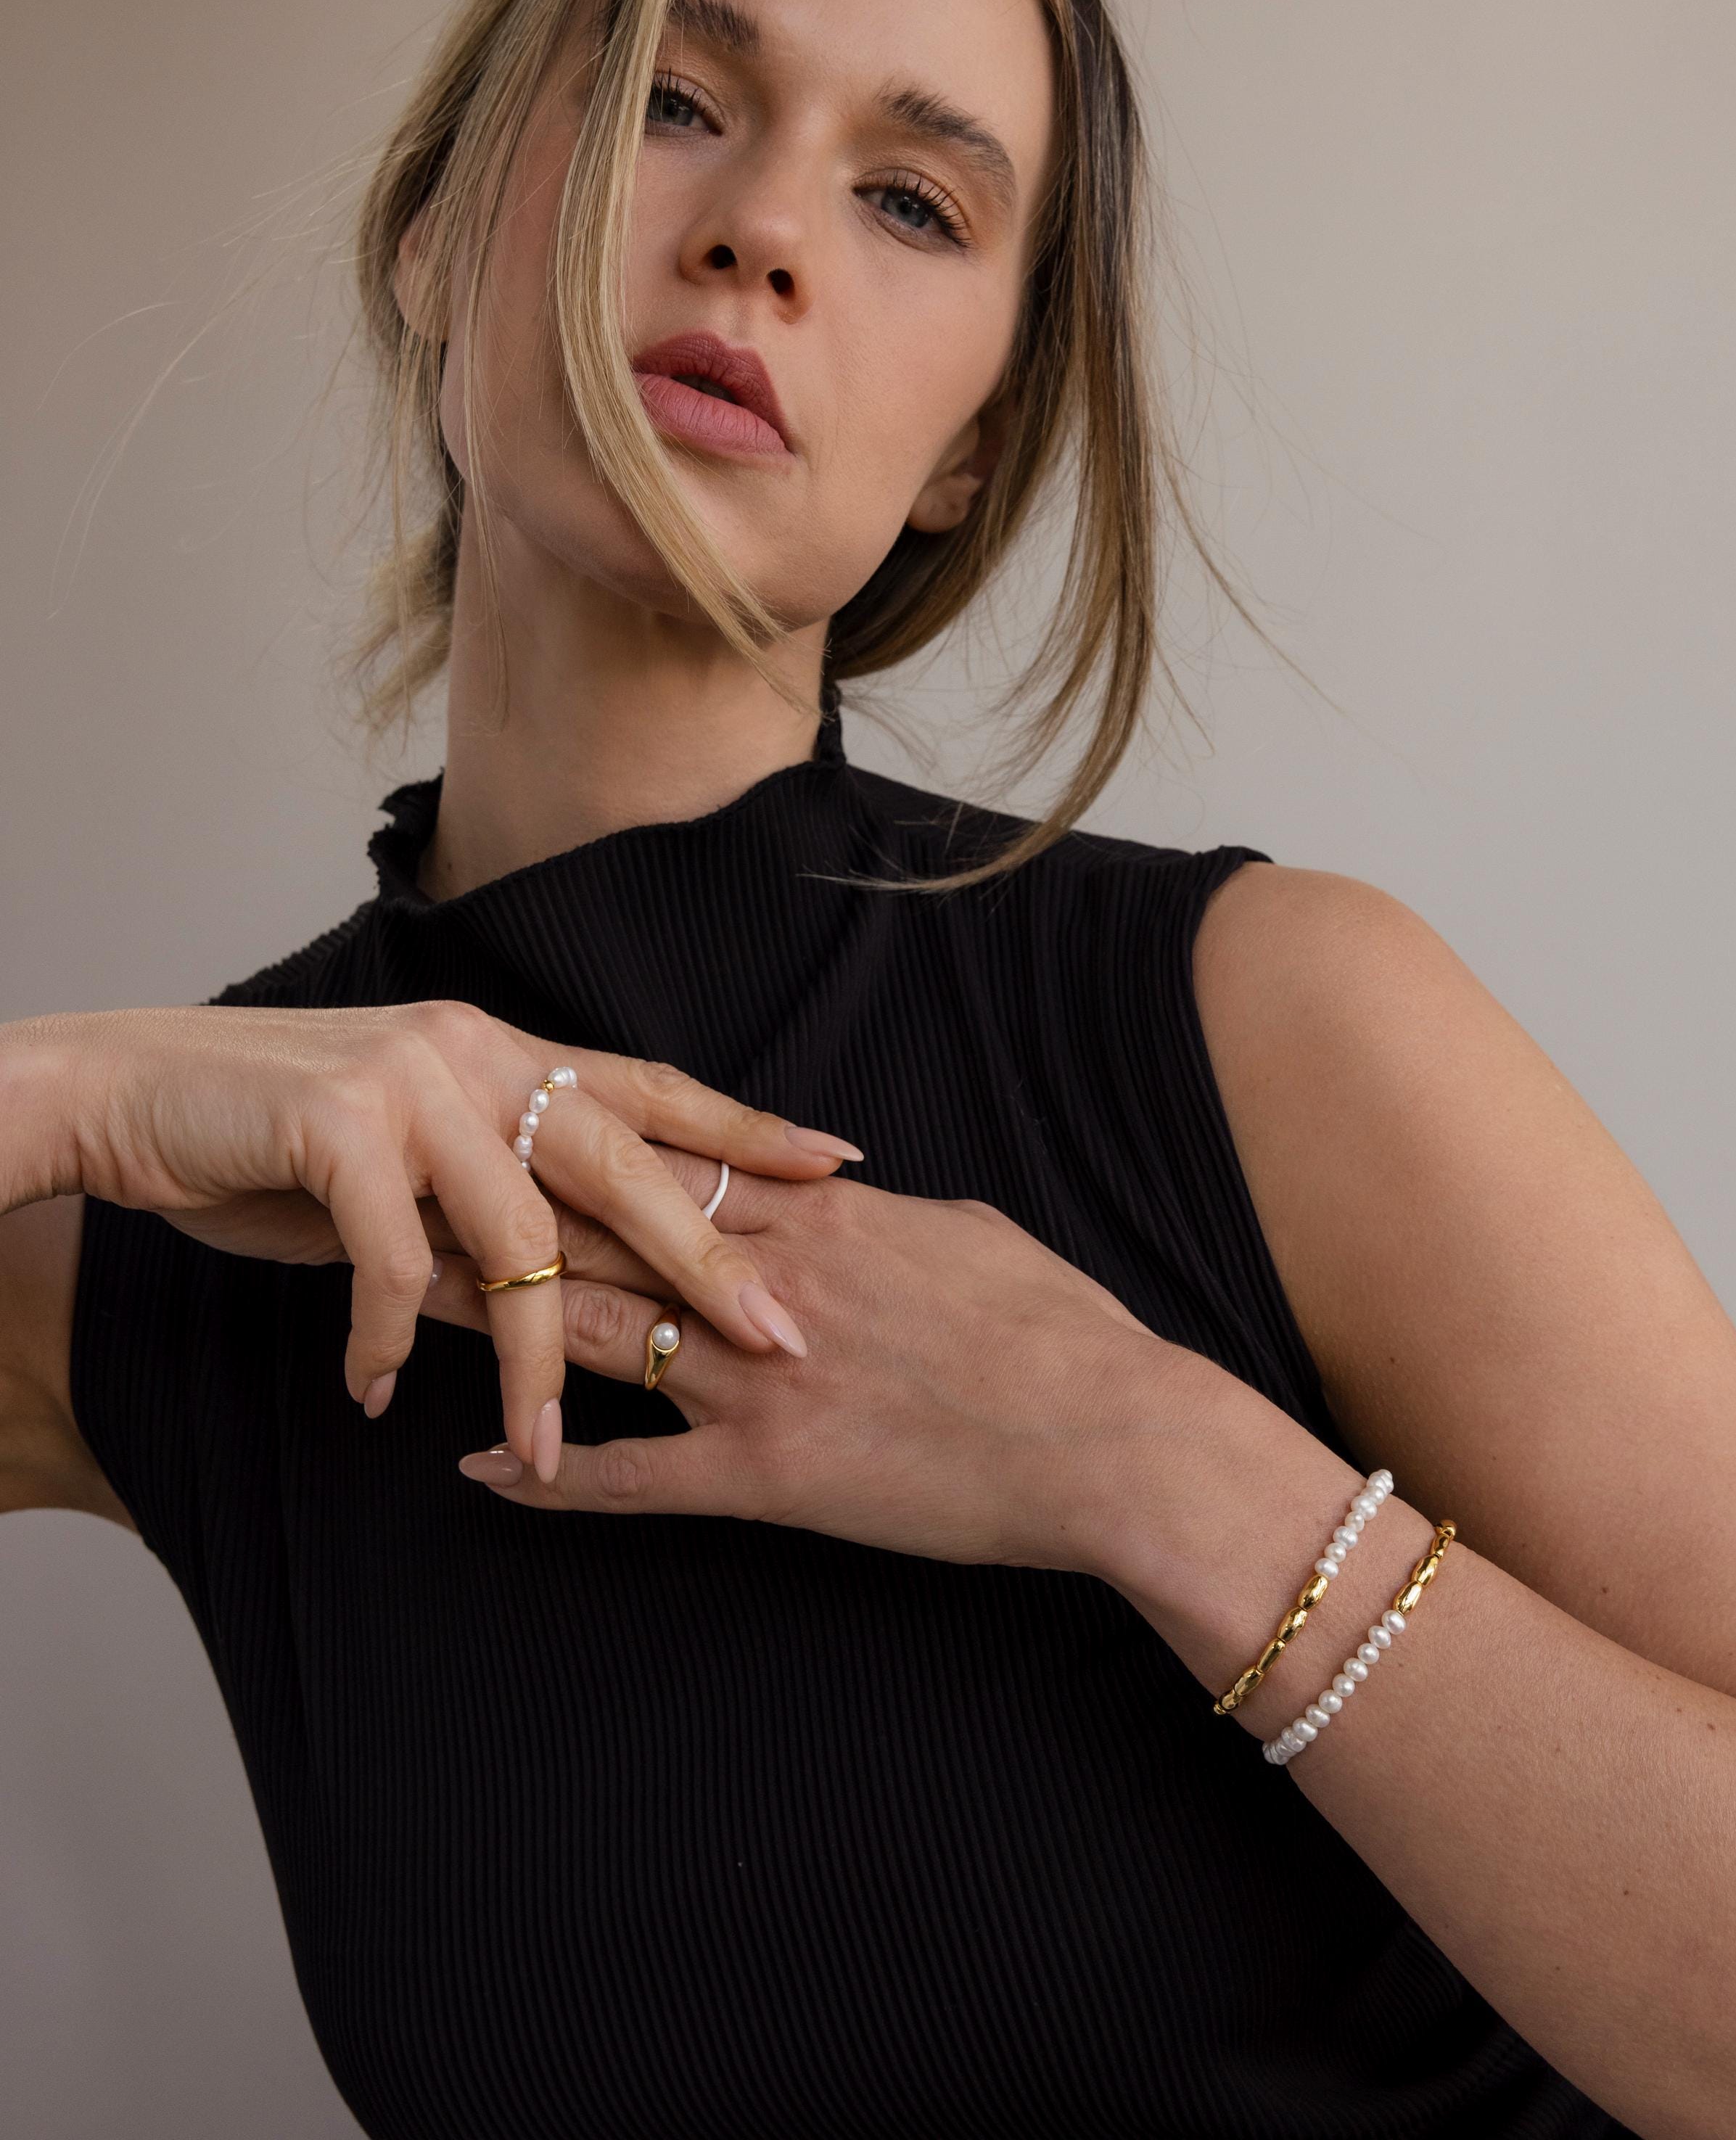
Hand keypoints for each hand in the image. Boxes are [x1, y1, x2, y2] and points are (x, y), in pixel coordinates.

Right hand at [25, 1002, 860, 1461]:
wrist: (129, 1091)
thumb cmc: (279, 1131)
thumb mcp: (412, 1153)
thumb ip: (497, 1194)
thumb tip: (580, 1272)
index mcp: (512, 1055)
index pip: (658, 1089)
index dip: (750, 1129)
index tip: (844, 1163)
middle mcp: (479, 1055)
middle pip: (626, 1161)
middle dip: (709, 1258)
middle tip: (785, 1335)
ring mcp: (411, 1084)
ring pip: (514, 1235)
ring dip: (531, 1356)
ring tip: (551, 1444)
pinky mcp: (338, 1126)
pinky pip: (393, 1266)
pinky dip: (387, 1341)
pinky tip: (376, 1393)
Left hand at [418, 1161, 1209, 1579]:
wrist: (1113, 1435)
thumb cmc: (1062, 1331)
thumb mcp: (973, 1234)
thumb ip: (887, 1215)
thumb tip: (845, 1195)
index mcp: (821, 1216)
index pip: (663, 1165)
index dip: (568, 1148)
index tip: (498, 1130)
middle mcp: (769, 1285)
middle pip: (597, 1232)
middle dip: (494, 1211)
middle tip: (402, 1192)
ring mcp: (761, 1380)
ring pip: (592, 1334)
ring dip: (492, 1318)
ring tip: (402, 1301)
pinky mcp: (770, 1476)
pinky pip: (634, 1478)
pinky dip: (550, 1478)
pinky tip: (482, 1475)